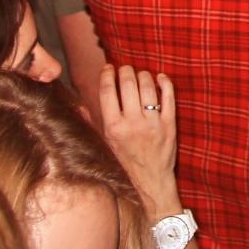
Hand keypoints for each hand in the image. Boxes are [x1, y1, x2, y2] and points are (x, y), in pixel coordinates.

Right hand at [98, 63, 182, 215]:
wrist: (150, 181)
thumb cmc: (125, 161)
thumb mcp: (104, 143)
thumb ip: (93, 122)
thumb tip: (78, 103)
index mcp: (113, 127)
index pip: (108, 91)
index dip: (107, 74)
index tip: (108, 68)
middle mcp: (132, 124)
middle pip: (128, 84)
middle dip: (125, 71)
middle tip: (125, 69)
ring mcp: (152, 123)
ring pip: (148, 87)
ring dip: (143, 75)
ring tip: (140, 75)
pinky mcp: (169, 124)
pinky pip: (169, 96)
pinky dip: (165, 83)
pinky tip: (160, 78)